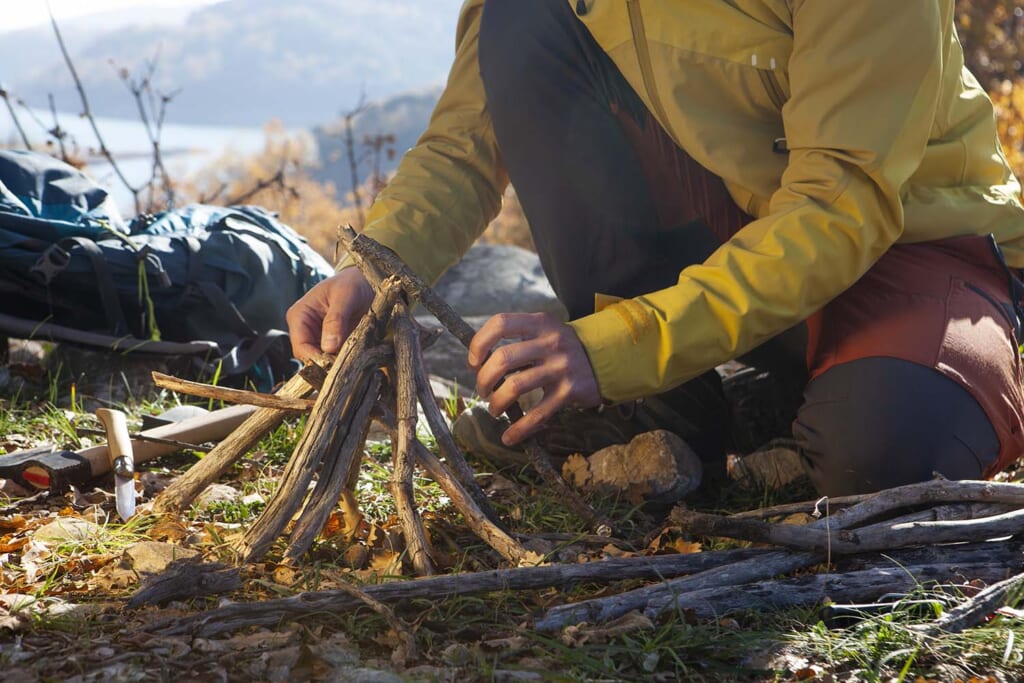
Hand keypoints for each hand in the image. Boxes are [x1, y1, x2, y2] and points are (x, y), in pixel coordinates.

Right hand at [286, 267, 373, 360]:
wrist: (366, 280)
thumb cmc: (352, 282)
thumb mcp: (345, 296)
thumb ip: (336, 319)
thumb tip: (328, 347)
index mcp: (299, 316)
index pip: (301, 347)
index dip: (316, 359)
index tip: (335, 364)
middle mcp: (305, 329)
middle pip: (310, 358)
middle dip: (328, 364)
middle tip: (348, 364)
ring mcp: (319, 337)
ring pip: (324, 361)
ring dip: (338, 363)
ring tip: (355, 360)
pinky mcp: (334, 343)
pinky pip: (336, 358)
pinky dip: (346, 359)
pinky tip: (357, 358)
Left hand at [468, 312, 600, 445]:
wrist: (606, 360)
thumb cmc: (561, 349)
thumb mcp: (544, 332)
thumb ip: (516, 341)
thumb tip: (478, 364)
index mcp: (540, 323)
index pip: (501, 323)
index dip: (479, 343)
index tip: (474, 362)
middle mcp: (551, 342)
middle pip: (503, 358)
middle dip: (484, 379)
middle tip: (482, 391)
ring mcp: (561, 367)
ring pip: (516, 386)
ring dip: (497, 402)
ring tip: (494, 409)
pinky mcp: (570, 391)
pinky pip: (538, 414)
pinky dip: (519, 429)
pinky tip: (509, 437)